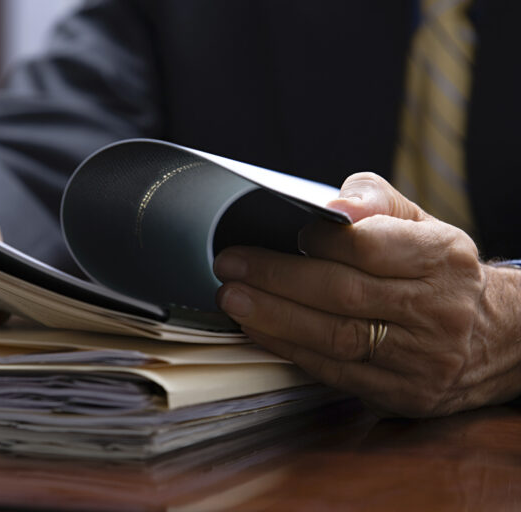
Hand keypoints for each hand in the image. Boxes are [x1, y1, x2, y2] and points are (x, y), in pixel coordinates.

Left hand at [214, 172, 520, 416]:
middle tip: (230, 267)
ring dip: (274, 318)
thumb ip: (374, 201)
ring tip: (234, 299)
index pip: (368, 246)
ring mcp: (422, 359)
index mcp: (443, 258)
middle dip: (277, 279)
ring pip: (335, 337)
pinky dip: (291, 349)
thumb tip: (332, 206)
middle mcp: (438, 310)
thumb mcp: (421, 223)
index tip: (284, 232)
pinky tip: (259, 330)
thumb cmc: (437, 272)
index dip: (318, 240)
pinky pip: (336, 371)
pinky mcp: (405, 393)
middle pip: (343, 294)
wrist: (494, 337)